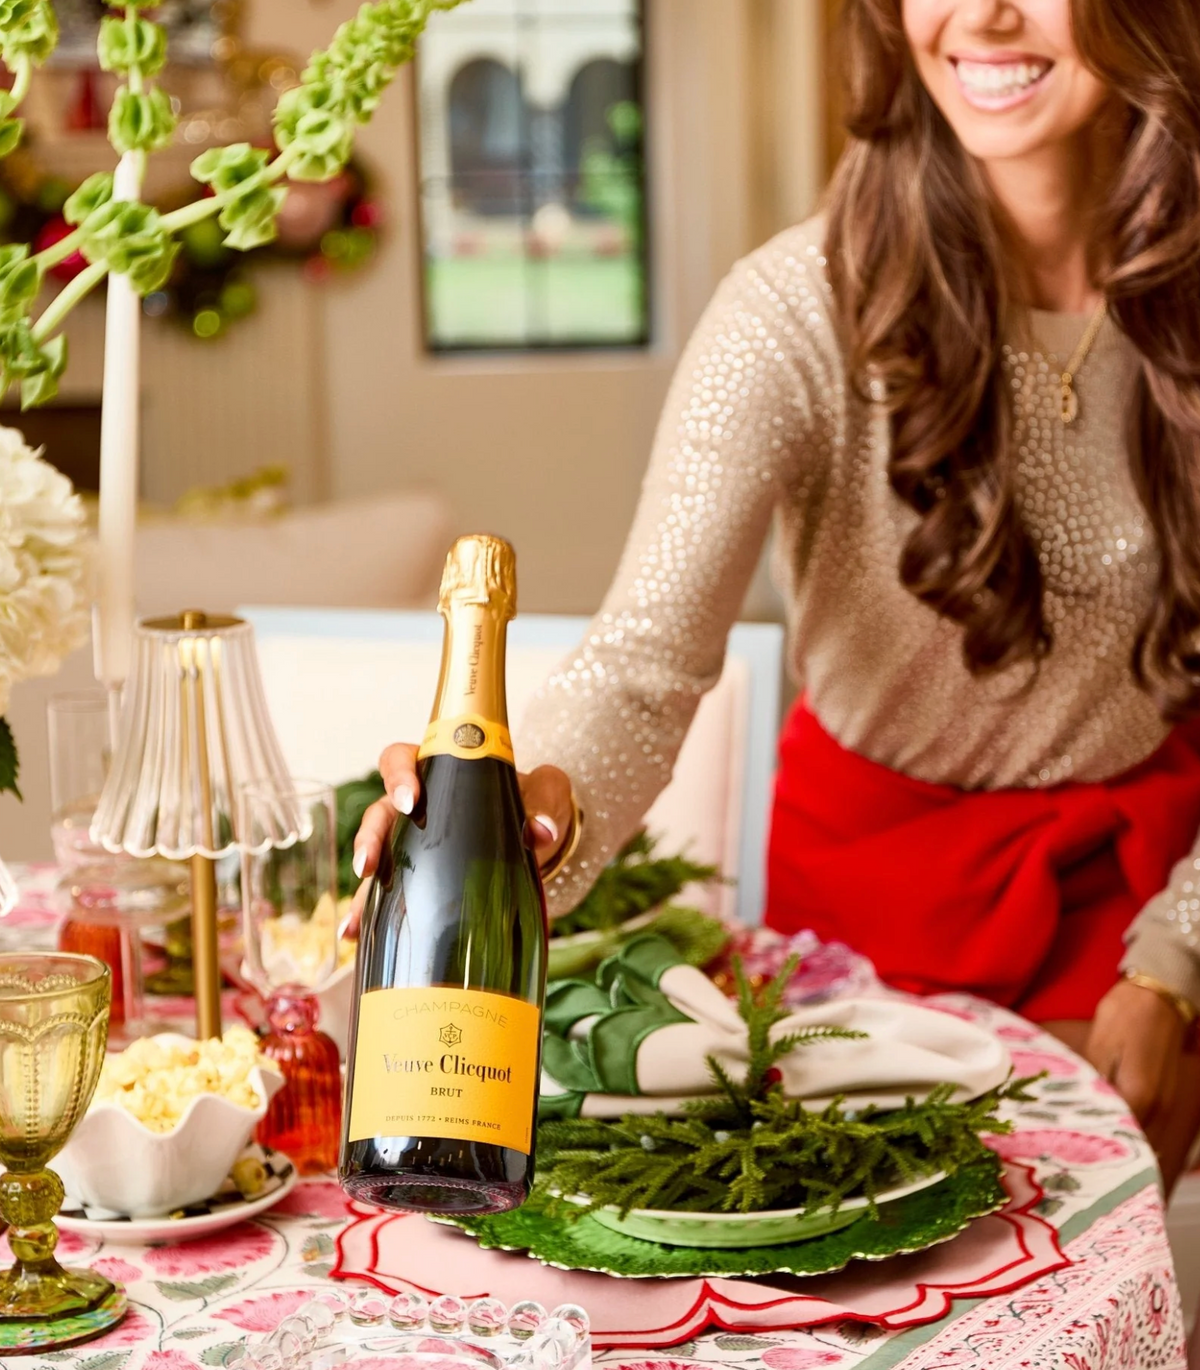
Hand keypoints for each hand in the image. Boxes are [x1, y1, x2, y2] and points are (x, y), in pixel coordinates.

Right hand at [342, 742, 573, 933]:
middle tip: (369, 864)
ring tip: (357, 915)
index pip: (401, 760)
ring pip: (376, 855)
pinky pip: (387, 890)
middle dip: (369, 838)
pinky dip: (369, 912)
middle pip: (378, 813)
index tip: (410, 800)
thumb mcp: (547, 792)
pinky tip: (357, 934)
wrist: (541, 839)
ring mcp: (414, 842)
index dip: (398, 776)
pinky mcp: (419, 876)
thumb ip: (546, 800)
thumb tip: (541, 830)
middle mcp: (418, 806)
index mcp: (440, 772)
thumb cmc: (535, 801)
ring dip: (363, 884)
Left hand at [1085, 978, 1186, 1143]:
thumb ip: (1093, 1084)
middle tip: (1074, 1143)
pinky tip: (1107, 1120)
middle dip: (1107, 1146)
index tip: (1067, 1142)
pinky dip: (1130, 1126)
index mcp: (1140, 1097)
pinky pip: (1147, 1122)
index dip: (1092, 1140)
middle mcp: (1159, 1108)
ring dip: (1120, 1138)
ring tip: (1086, 1134)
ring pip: (1142, 1135)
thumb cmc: (1124, 1017)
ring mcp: (1166, 1103)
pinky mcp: (1165, 1095)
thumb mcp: (1099, 1048)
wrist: (1157, 997)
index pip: (1116, 1135)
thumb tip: (1077, 1109)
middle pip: (1133, 1142)